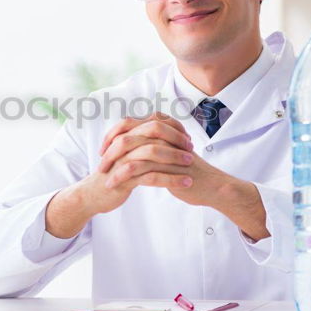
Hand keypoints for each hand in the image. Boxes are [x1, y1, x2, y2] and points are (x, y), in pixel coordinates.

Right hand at [45, 113, 192, 237]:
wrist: (94, 194)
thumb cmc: (115, 174)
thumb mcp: (127, 155)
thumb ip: (141, 143)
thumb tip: (162, 136)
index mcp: (127, 135)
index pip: (153, 121)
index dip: (172, 126)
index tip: (186, 138)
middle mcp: (125, 143)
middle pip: (155, 131)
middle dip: (176, 138)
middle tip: (191, 148)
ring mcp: (124, 159)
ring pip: (154, 152)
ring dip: (175, 157)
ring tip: (191, 164)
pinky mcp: (125, 178)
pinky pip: (152, 176)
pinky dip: (171, 179)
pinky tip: (185, 183)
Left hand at [98, 112, 268, 240]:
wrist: (210, 186)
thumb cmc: (188, 171)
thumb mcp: (169, 153)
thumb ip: (154, 145)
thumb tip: (132, 143)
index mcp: (160, 129)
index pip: (128, 124)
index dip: (112, 136)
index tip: (103, 150)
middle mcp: (162, 136)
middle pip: (126, 137)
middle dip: (109, 153)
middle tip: (100, 166)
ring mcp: (165, 150)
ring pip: (131, 153)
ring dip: (115, 168)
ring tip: (105, 181)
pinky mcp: (167, 166)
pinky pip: (140, 169)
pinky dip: (124, 177)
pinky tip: (116, 186)